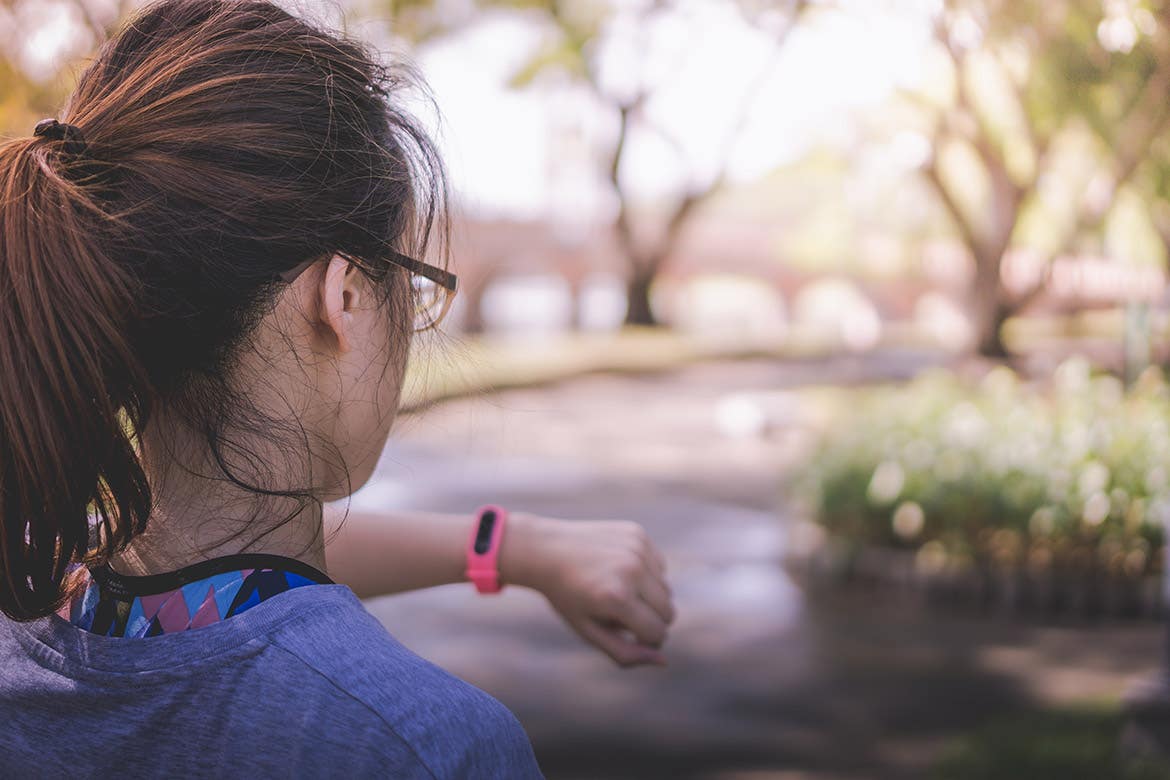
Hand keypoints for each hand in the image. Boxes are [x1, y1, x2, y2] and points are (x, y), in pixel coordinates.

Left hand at [500, 513, 675, 667]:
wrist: (545, 550)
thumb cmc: (567, 597)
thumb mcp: (589, 631)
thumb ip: (625, 653)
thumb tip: (664, 661)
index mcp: (617, 598)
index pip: (657, 632)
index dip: (645, 641)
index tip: (627, 636)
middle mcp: (632, 570)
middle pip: (668, 611)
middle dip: (651, 620)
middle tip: (624, 617)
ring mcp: (636, 548)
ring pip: (666, 589)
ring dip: (648, 597)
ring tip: (617, 591)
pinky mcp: (638, 533)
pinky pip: (659, 565)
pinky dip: (646, 573)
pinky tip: (618, 570)